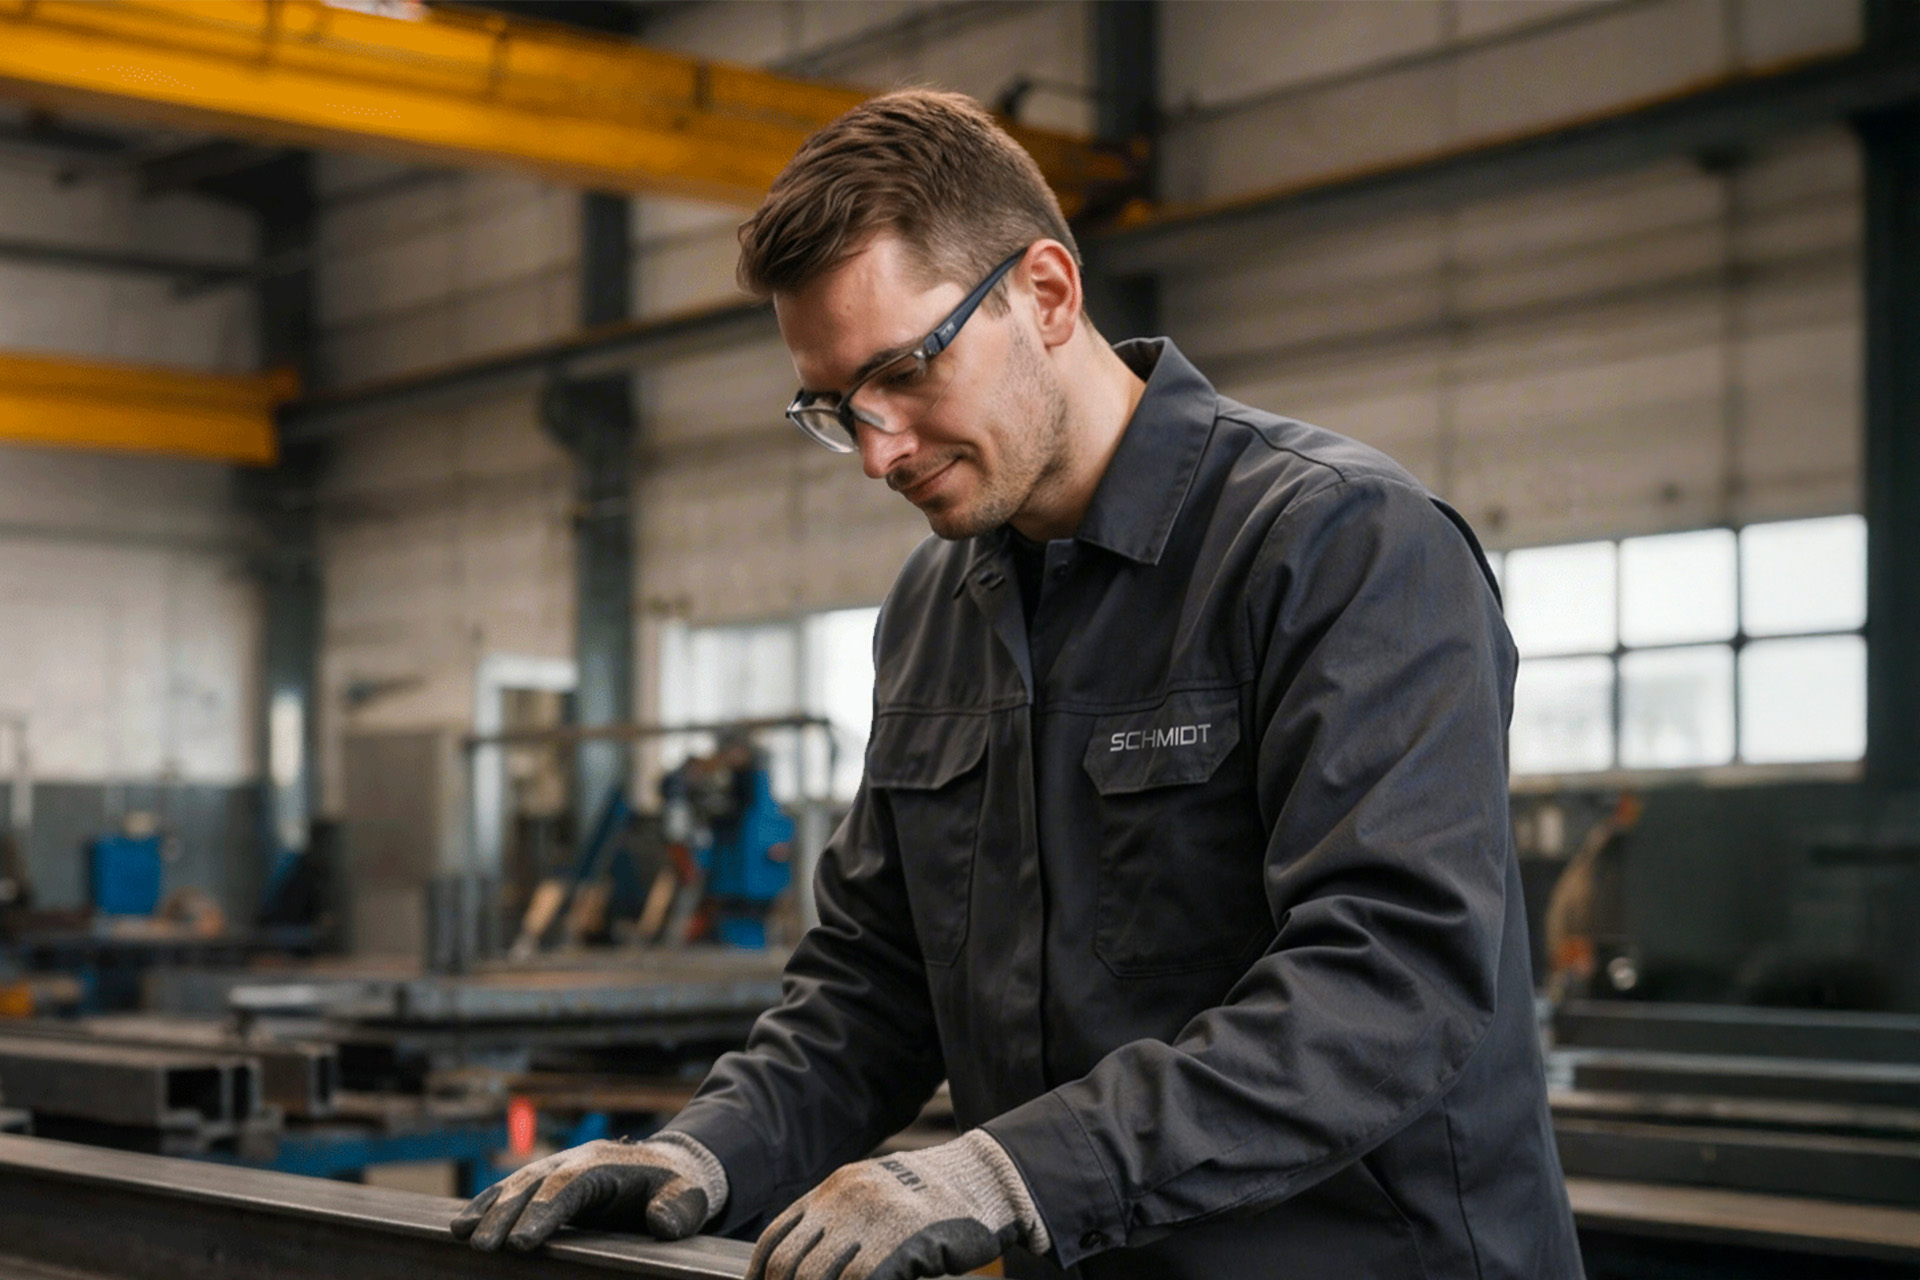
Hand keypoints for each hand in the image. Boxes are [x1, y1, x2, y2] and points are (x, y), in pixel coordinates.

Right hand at [450, 1132, 726, 1251]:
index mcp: (606, 1163)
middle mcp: (575, 1160)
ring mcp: (557, 1168)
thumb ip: (679, 1209)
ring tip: (461, 1233)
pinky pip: (512, 1190)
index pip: (569, 1186)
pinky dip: (487, 1204)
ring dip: (488, 1208)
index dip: (545, 1212)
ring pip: (516, 1184)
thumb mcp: (689, 1196)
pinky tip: (463, 1224)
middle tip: (483, 1246)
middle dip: (506, 1213)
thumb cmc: (678, 1186)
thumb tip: (662, 1225)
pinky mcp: (547, 1182)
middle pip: (534, 1184)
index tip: (521, 1242)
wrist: (670, 1167)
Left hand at [748, 1130, 1049, 1279]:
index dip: (761, 1274)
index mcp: (833, 1188)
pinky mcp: (899, 1242)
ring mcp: (871, 1220)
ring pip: (819, 1277)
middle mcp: (844, 1199)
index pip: (777, 1238)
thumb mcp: (872, 1195)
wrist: (981, 1181)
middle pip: (792, 1265)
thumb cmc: (928, 1198)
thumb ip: (836, 1222)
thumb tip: (802, 1264)